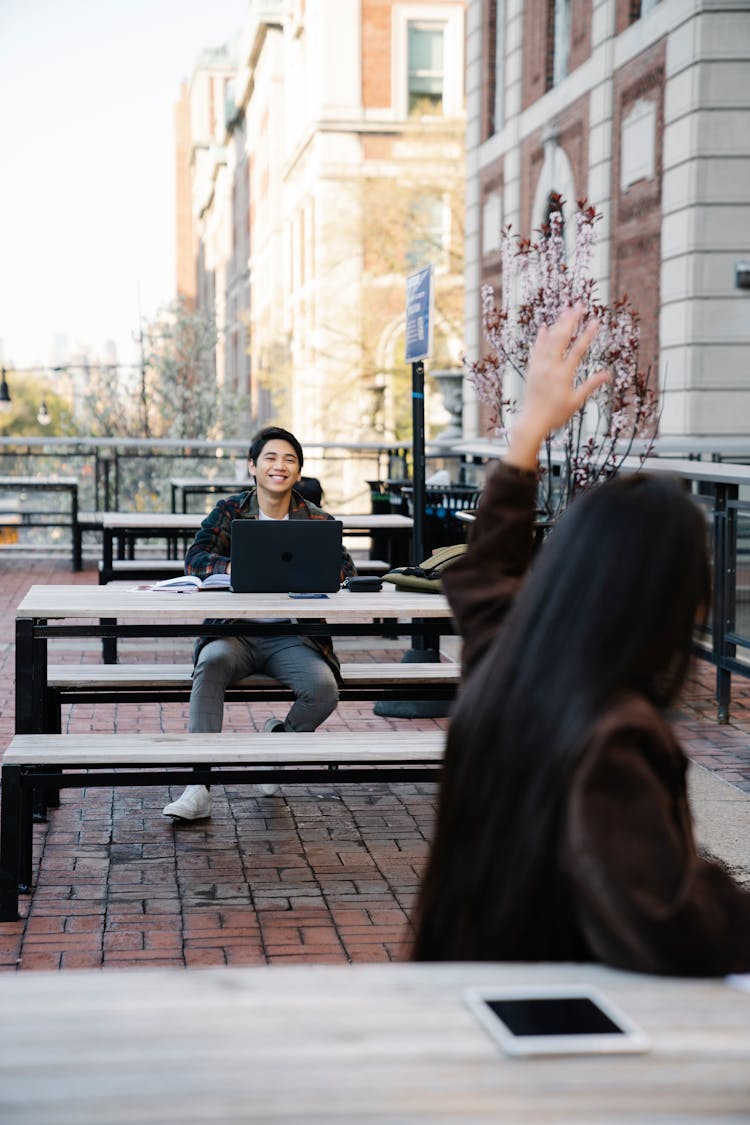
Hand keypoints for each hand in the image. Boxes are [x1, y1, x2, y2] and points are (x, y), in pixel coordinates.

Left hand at [507, 304, 610, 469]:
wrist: (532, 422)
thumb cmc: (556, 415)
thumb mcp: (576, 401)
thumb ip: (591, 385)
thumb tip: (608, 374)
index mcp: (564, 374)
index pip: (578, 349)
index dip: (587, 334)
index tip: (595, 320)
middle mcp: (550, 367)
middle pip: (562, 338)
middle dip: (571, 320)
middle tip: (579, 305)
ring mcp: (539, 367)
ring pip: (548, 341)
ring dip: (557, 324)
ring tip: (565, 311)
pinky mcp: (532, 370)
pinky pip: (536, 350)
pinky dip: (540, 338)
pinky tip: (544, 327)